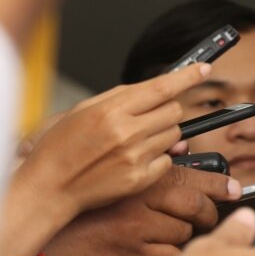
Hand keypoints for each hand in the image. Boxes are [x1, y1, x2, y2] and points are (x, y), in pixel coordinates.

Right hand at [1, 65, 211, 255]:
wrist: (50, 187)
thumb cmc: (61, 148)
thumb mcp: (83, 111)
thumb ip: (121, 98)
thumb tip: (155, 88)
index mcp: (111, 111)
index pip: (161, 87)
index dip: (188, 76)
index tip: (204, 69)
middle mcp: (127, 132)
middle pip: (175, 110)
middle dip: (166, 110)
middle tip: (145, 118)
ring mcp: (137, 157)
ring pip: (175, 134)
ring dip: (161, 134)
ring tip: (133, 141)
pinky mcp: (143, 178)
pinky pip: (169, 159)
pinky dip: (158, 157)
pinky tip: (133, 160)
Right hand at [42, 166, 240, 255]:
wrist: (53, 244)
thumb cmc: (88, 213)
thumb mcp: (118, 182)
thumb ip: (152, 165)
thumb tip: (185, 147)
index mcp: (138, 178)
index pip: (189, 176)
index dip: (218, 183)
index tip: (234, 188)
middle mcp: (139, 199)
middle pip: (194, 204)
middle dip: (208, 214)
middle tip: (208, 219)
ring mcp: (136, 227)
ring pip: (184, 232)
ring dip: (186, 237)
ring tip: (172, 236)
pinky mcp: (132, 253)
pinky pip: (170, 255)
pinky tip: (162, 255)